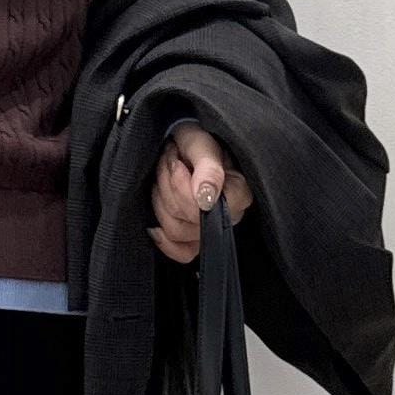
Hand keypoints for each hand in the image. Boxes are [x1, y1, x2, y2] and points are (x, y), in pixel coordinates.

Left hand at [148, 121, 253, 263]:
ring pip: (178, 231)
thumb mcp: (200, 144)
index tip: (176, 160)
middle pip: (189, 221)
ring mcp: (210, 229)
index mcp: (239, 192)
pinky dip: (162, 238)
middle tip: (168, 163)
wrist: (180, 143)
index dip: (181, 186)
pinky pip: (181, 253)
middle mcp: (229, 216)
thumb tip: (207, 200)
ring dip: (160, 199)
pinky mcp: (193, 239)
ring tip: (163, 177)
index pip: (208, 208)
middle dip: (168, 187)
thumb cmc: (193, 142)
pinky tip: (155, 221)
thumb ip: (208, 169)